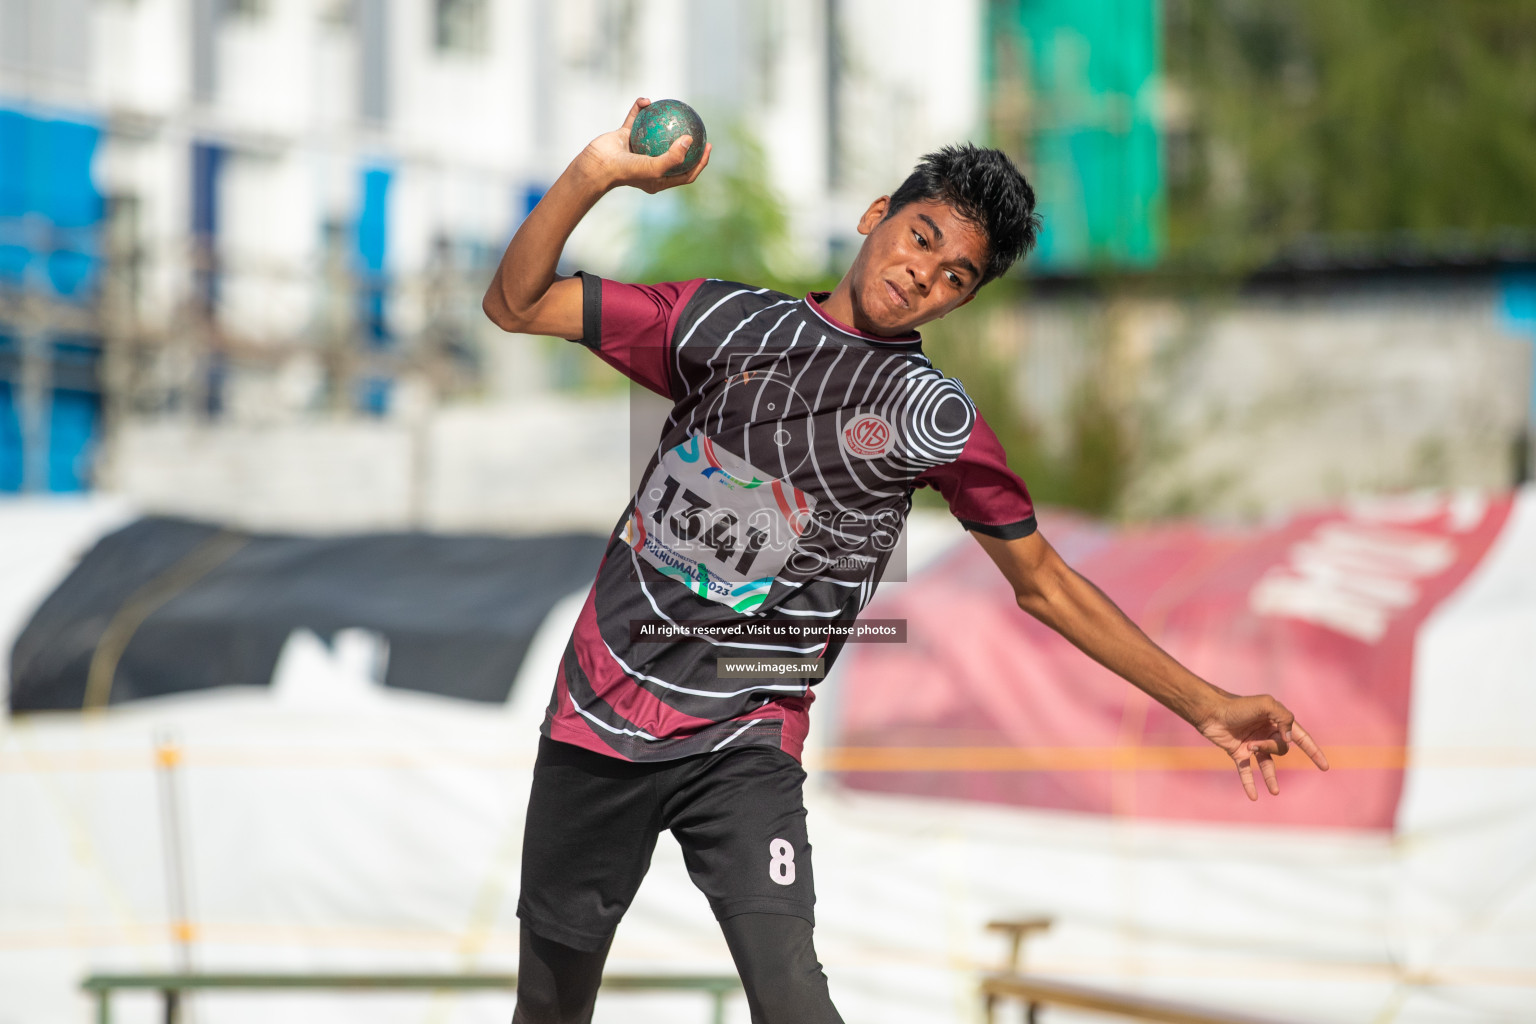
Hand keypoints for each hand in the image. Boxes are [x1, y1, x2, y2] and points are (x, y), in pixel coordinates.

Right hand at [579, 98, 712, 193]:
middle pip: (674, 153)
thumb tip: (691, 140)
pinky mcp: (624, 136)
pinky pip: (635, 119)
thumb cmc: (626, 171)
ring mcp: (636, 150)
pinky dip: (639, 109)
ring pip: (654, 133)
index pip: (685, 172)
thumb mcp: (654, 167)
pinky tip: (647, 100)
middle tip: (697, 128)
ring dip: (663, 121)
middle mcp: (649, 164)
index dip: (700, 162)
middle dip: (687, 142)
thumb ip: (674, 156)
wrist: (596, 166)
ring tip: (675, 109)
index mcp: (659, 178)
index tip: (708, 146)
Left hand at [1196, 694, 1329, 799]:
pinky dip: (1250, 784)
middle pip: (1281, 749)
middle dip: (1271, 748)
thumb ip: (1284, 718)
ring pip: (1268, 765)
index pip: (1301, 738)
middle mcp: (1266, 733)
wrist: (1210, 711)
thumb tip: (1289, 739)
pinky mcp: (1238, 753)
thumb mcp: (1266, 705)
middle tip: (1254, 743)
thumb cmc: (1237, 705)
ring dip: (1270, 777)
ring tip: (1274, 792)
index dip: (1313, 751)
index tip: (1324, 766)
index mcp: (1277, 721)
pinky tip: (1254, 797)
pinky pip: (1247, 772)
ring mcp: (1253, 745)